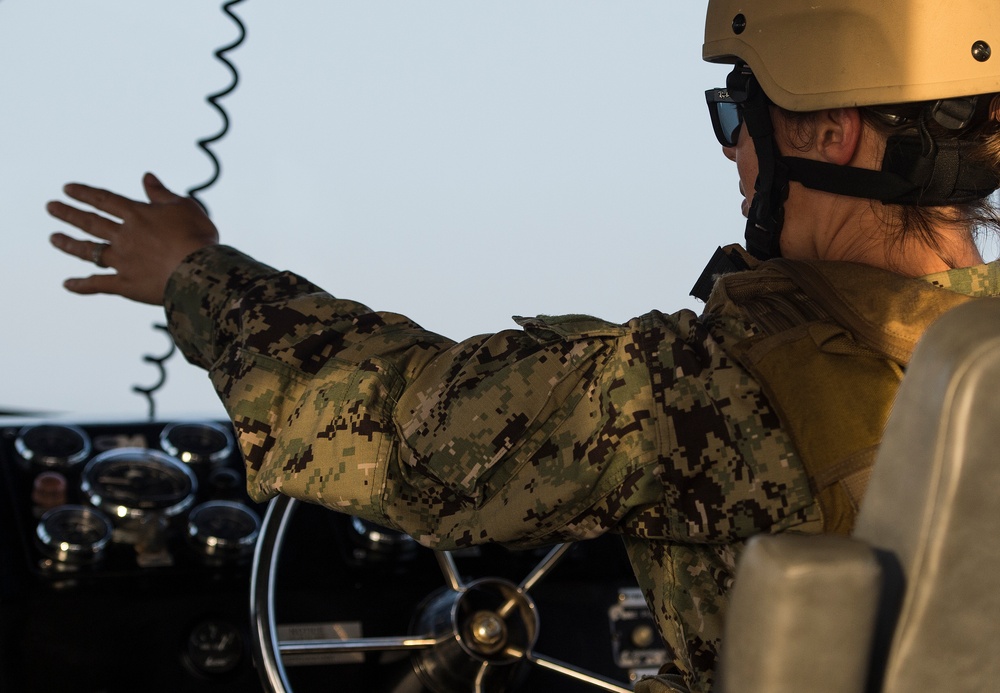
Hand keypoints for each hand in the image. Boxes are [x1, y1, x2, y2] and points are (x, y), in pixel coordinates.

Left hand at [48, 173, 218, 304]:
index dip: (85, 193)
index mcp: (138, 215)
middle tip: (50, 207)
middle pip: (90, 222)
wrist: (200, 271)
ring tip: (53, 238)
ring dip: (69, 244)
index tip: (67, 188)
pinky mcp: (126, 285)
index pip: (105, 200)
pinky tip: (67, 284)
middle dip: (68, 214)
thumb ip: (162, 194)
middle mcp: (124, 236)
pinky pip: (98, 284)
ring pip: (89, 250)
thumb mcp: (184, 207)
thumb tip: (146, 177)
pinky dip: (82, 285)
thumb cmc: (198, 236)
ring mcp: (122, 261)